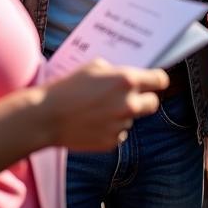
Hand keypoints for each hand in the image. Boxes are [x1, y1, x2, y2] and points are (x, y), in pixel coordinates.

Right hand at [42, 59, 166, 151]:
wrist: (48, 116)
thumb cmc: (69, 86)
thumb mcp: (94, 66)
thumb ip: (116, 71)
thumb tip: (129, 77)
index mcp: (126, 80)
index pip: (159, 80)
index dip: (157, 79)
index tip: (155, 80)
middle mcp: (129, 103)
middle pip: (153, 103)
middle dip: (145, 98)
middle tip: (132, 96)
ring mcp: (121, 125)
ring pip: (132, 118)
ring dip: (122, 113)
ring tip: (99, 108)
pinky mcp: (112, 141)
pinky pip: (119, 132)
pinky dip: (111, 127)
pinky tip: (94, 121)